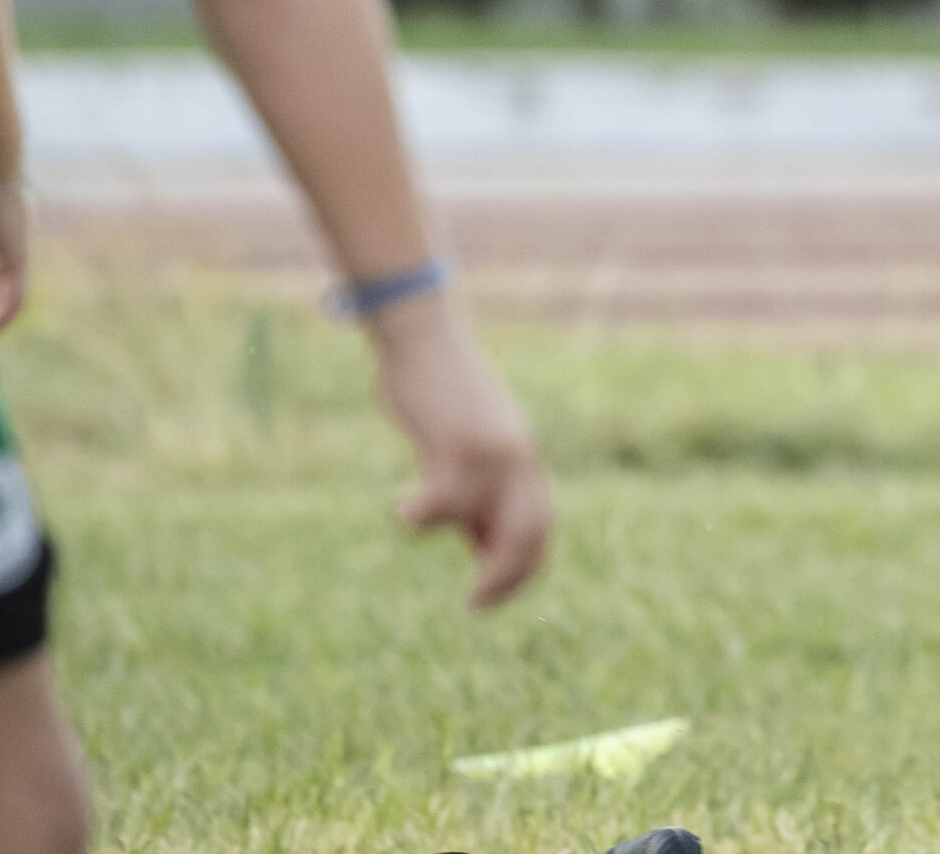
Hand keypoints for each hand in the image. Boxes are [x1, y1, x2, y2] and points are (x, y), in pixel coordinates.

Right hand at [368, 292, 551, 607]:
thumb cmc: (435, 395)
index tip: (491, 595)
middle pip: (531, 528)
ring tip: (413, 523)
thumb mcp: (464, 449)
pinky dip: (423, 515)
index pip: (539, 524)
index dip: (523, 567)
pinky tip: (400, 510)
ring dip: (455, 534)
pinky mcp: (454, 439)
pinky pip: (446, 497)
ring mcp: (489, 448)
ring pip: (490, 516)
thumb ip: (479, 494)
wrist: (423, 335)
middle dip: (509, 575)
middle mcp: (515, 456)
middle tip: (475, 603)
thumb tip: (483, 548)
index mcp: (521, 458)